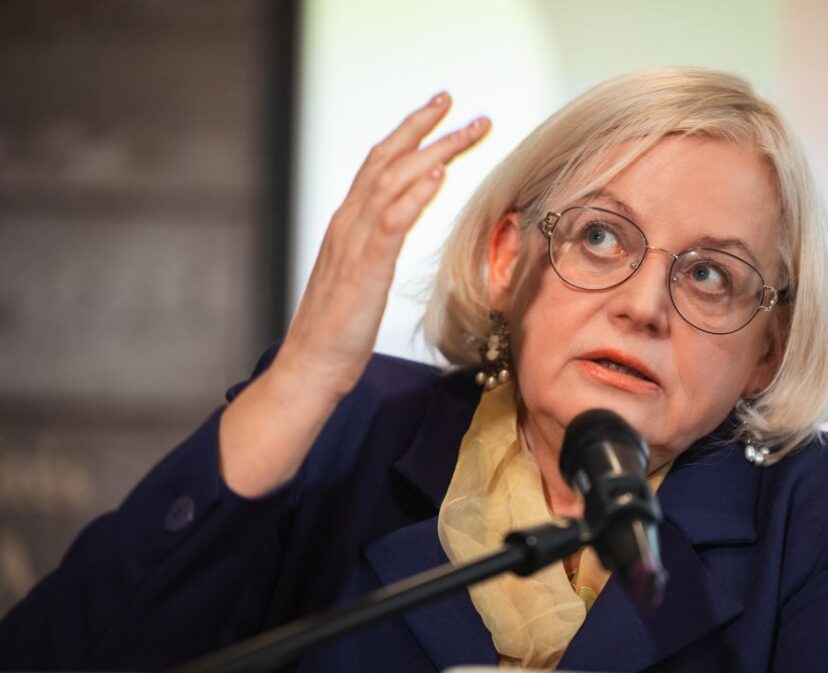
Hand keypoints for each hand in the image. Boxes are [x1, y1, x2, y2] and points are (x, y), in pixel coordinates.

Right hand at [276, 92, 489, 401]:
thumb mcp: (360, 277)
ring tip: (465, 129)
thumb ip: (374, 246)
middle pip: (387, 160)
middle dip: (422, 127)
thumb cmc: (338, 329)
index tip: (437, 112)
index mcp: (348, 224)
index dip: (407, 134)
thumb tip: (395, 226)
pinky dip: (414, 195)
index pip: (379, 164)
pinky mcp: (365, 268)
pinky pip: (391, 222)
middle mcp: (348, 223)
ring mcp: (354, 243)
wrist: (311, 364)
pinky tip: (438, 176)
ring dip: (433, 151)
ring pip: (393, 182)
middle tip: (454, 101)